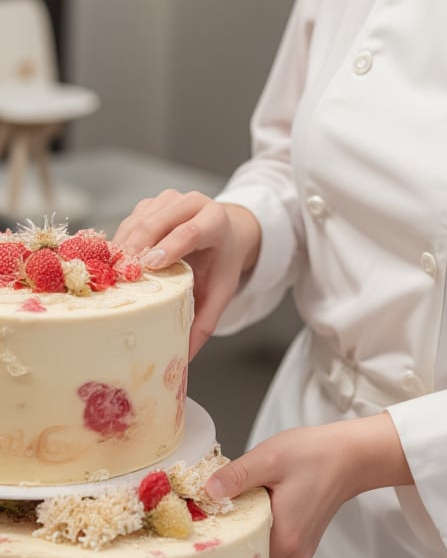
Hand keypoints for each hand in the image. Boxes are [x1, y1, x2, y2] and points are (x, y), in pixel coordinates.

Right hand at [112, 190, 260, 357]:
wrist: (224, 232)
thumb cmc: (221, 262)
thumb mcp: (221, 291)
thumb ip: (204, 322)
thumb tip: (182, 358)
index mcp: (215, 221)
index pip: (191, 231)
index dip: (170, 247)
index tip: (149, 265)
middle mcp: (192, 203)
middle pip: (159, 221)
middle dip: (138, 246)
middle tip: (120, 275)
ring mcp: (169, 199)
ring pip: (140, 218)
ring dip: (124, 244)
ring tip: (112, 272)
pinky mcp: (151, 203)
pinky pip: (130, 219)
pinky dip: (120, 240)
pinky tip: (114, 262)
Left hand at [205, 414, 412, 557]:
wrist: (350, 455)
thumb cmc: (317, 454)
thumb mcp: (271, 456)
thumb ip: (237, 476)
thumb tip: (207, 491)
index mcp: (283, 538)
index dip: (217, 546)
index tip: (203, 528)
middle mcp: (292, 555)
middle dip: (228, 546)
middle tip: (213, 521)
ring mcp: (298, 554)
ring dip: (243, 544)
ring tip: (233, 517)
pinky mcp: (301, 547)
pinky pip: (271, 555)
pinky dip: (258, 541)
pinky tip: (253, 518)